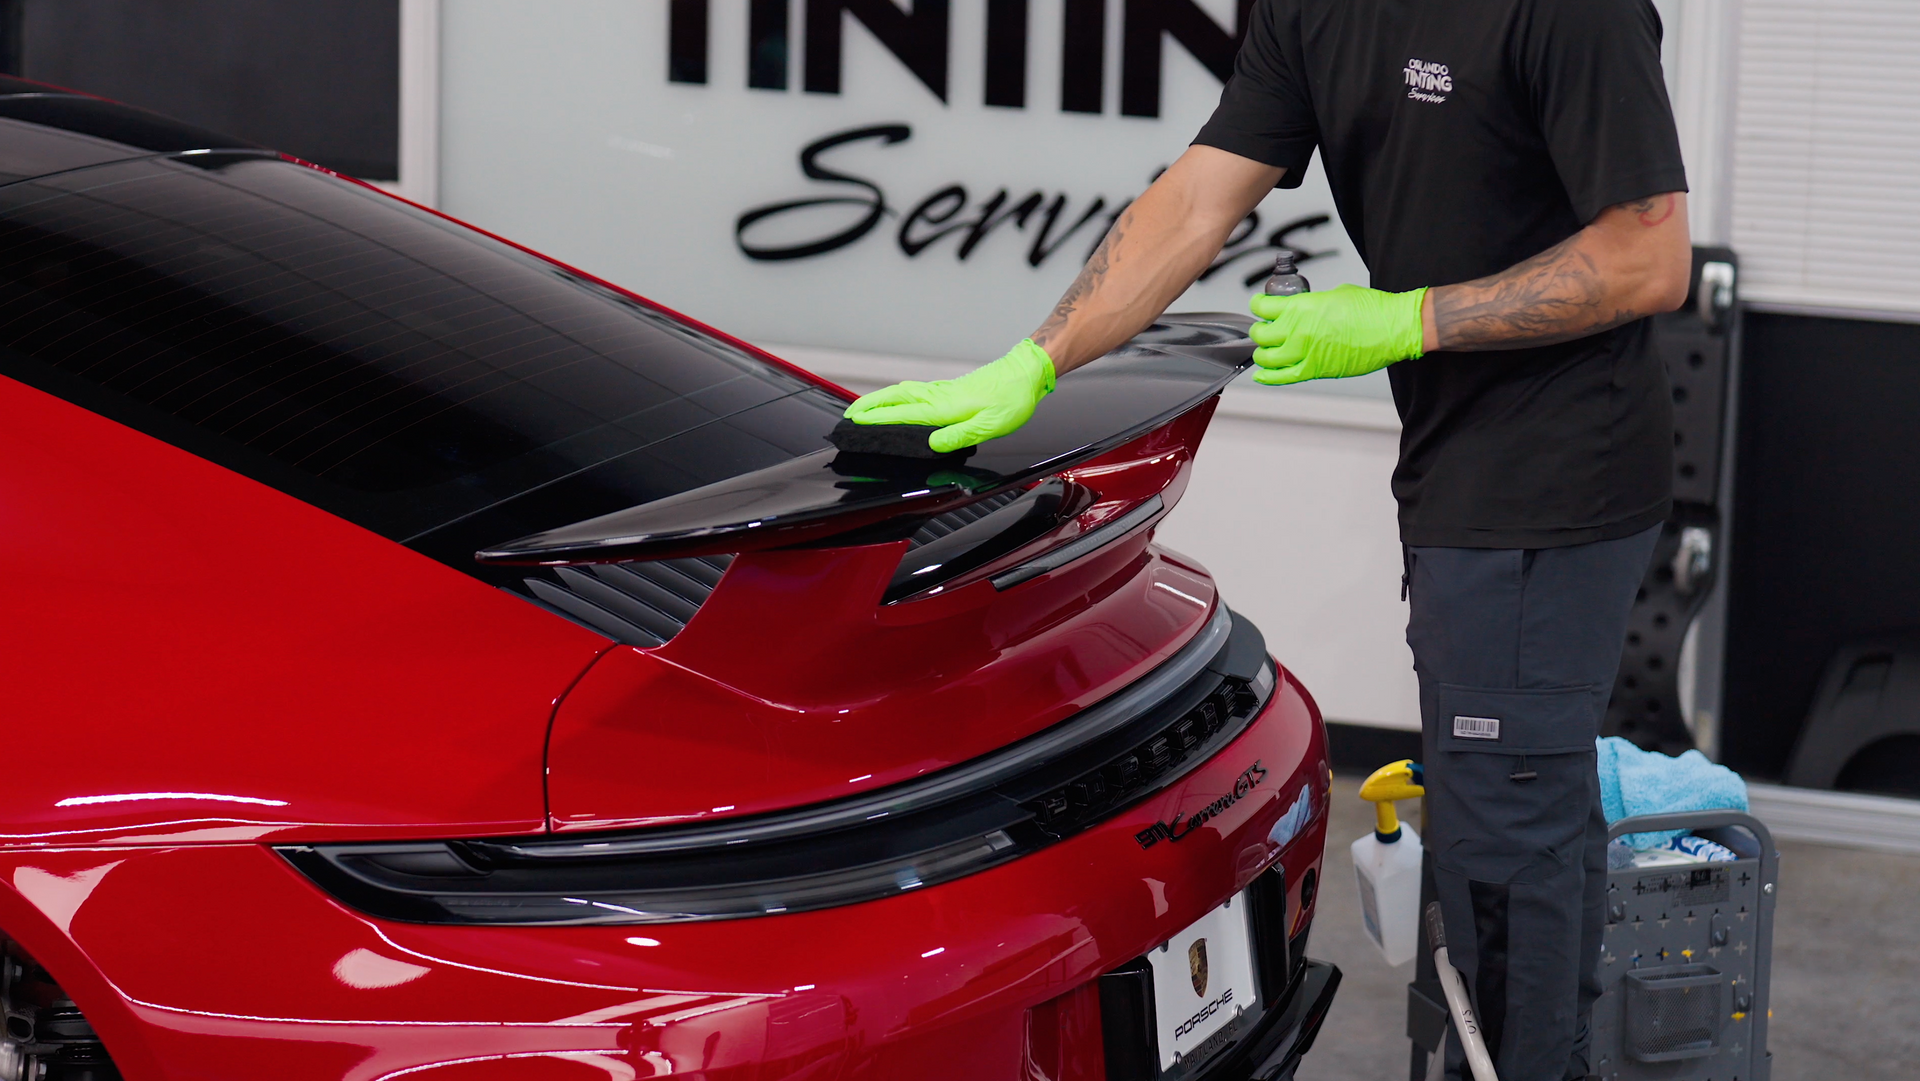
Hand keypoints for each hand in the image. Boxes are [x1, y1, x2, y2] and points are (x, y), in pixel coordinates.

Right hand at [842, 339, 1056, 452]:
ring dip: (880, 400)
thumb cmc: (1012, 399)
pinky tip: (896, 402)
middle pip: (896, 399)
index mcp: (946, 408)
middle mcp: (940, 397)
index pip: (904, 415)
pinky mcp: (950, 389)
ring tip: (864, 408)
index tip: (857, 421)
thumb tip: (933, 443)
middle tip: (849, 415)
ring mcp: (943, 391)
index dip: (878, 419)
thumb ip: (961, 435)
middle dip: (870, 405)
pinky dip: (897, 397)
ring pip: (903, 393)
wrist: (1025, 373)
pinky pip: (915, 393)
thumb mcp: (991, 425)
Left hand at [1248, 284, 1426, 384]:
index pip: (1262, 307)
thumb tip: (1304, 308)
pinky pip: (1282, 377)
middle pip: (1261, 334)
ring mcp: (1304, 352)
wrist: (1393, 328)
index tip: (1259, 306)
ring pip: (1266, 358)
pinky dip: (1268, 377)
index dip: (1258, 305)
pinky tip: (1261, 374)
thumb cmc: (1372, 309)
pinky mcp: (1315, 370)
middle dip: (1259, 331)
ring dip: (1262, 354)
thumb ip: (1312, 303)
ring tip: (1266, 351)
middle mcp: (1298, 330)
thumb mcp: (1335, 294)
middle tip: (1264, 330)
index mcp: (1301, 306)